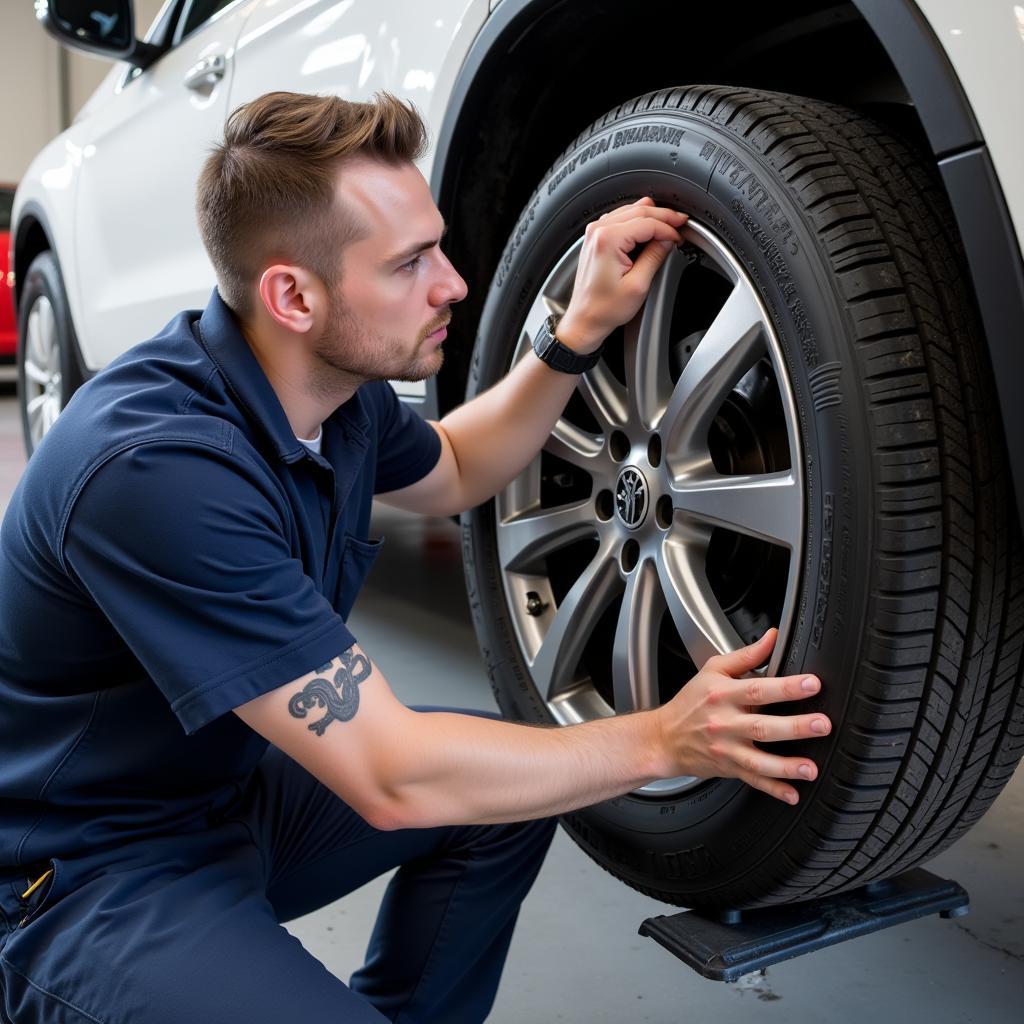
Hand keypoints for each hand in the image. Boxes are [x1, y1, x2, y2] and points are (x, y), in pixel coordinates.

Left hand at [557, 196, 687, 352]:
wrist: (585, 319)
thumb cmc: (604, 309)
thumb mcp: (638, 285)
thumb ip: (654, 257)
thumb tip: (667, 240)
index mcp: (608, 239)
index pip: (648, 223)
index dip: (669, 228)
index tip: (680, 237)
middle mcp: (598, 231)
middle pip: (639, 210)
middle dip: (664, 216)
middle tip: (681, 223)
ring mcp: (595, 233)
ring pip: (630, 211)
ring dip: (652, 216)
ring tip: (669, 224)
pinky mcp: (595, 239)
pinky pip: (621, 218)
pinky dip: (637, 220)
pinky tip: (649, 228)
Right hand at [652, 629, 831, 804]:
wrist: (664, 737)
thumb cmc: (690, 703)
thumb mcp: (713, 670)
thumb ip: (747, 655)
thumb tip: (772, 637)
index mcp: (722, 695)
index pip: (757, 689)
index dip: (785, 687)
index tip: (811, 684)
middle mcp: (724, 723)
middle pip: (762, 726)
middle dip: (794, 727)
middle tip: (821, 724)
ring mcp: (727, 749)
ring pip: (758, 760)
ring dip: (786, 766)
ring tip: (810, 768)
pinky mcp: (729, 768)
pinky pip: (753, 781)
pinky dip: (773, 789)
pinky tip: (792, 793)